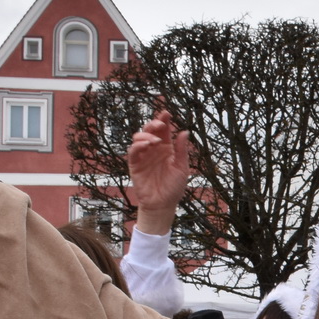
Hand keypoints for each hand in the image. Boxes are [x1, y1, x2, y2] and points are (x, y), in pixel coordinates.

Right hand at [129, 110, 189, 234]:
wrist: (164, 204)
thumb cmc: (174, 188)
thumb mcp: (182, 168)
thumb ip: (182, 150)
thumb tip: (185, 132)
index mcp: (166, 149)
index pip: (163, 131)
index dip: (163, 120)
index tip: (166, 113)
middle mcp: (154, 150)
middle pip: (149, 130)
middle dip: (154, 124)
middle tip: (160, 125)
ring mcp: (143, 156)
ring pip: (139, 137)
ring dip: (146, 135)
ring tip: (156, 141)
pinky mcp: (135, 164)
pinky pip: (133, 151)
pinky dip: (139, 145)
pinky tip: (147, 145)